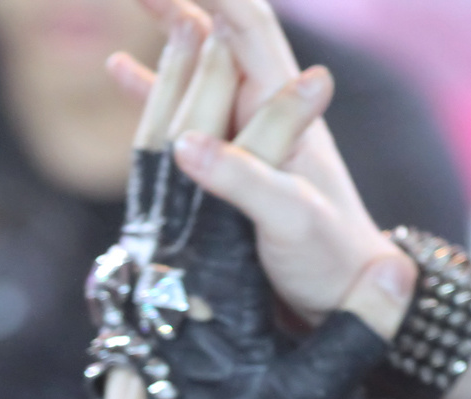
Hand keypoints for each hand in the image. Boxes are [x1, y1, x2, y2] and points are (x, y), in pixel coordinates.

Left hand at [66, 10, 396, 398]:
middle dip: (207, 75)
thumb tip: (401, 268)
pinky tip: (162, 110)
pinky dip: (151, 131)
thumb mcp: (307, 395)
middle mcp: (167, 260)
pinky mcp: (128, 272)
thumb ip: (357, 329)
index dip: (287, 129)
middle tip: (220, 9)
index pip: (252, 185)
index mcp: (214, 282)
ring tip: (183, 30)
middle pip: (183, 145)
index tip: (320, 79)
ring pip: (149, 155)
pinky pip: (138, 182)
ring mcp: (139, 263)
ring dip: (169, 89)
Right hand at [110, 0, 413, 338]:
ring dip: (169, 32)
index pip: (246, 24)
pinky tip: (119, 68)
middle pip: (224, 31)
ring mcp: (246, 134)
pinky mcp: (230, 164)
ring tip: (136, 2)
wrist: (351, 297)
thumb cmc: (329, 256)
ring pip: (202, 65)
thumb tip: (183, 144)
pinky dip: (152, 87)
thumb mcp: (289, 217)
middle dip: (186, 2)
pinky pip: (183, 111)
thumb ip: (242, 177)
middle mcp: (265, 109)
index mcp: (284, 106)